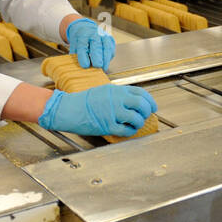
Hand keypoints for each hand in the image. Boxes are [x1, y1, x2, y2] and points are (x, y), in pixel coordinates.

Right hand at [38, 84, 156, 136]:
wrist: (69, 108)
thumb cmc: (84, 101)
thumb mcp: (104, 91)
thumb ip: (119, 95)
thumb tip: (133, 101)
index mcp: (117, 90)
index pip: (141, 93)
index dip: (150, 101)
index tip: (153, 107)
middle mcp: (117, 100)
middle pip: (142, 105)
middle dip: (147, 112)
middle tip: (146, 116)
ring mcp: (113, 113)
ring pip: (137, 118)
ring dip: (139, 123)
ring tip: (135, 124)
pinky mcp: (108, 125)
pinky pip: (126, 130)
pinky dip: (130, 131)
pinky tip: (127, 130)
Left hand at [65, 17, 114, 69]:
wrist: (86, 27)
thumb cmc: (79, 37)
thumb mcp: (73, 42)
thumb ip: (75, 51)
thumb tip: (78, 62)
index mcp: (83, 34)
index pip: (83, 46)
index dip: (84, 56)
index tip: (85, 65)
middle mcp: (94, 33)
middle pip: (97, 45)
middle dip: (97, 57)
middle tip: (97, 66)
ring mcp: (103, 35)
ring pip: (107, 47)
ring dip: (106, 59)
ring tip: (104, 68)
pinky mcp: (110, 39)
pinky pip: (111, 48)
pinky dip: (109, 57)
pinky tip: (106, 63)